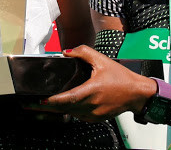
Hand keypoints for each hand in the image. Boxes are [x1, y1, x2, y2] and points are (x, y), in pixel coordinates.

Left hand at [30, 46, 157, 121]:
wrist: (137, 93)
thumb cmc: (122, 78)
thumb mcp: (102, 60)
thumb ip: (84, 53)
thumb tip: (67, 52)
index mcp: (91, 91)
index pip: (67, 98)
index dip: (52, 101)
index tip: (40, 100)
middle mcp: (91, 105)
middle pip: (65, 108)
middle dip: (48, 107)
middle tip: (34, 104)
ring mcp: (94, 114)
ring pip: (71, 113)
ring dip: (59, 109)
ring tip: (47, 104)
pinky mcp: (97, 118)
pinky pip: (79, 116)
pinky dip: (71, 111)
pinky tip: (66, 106)